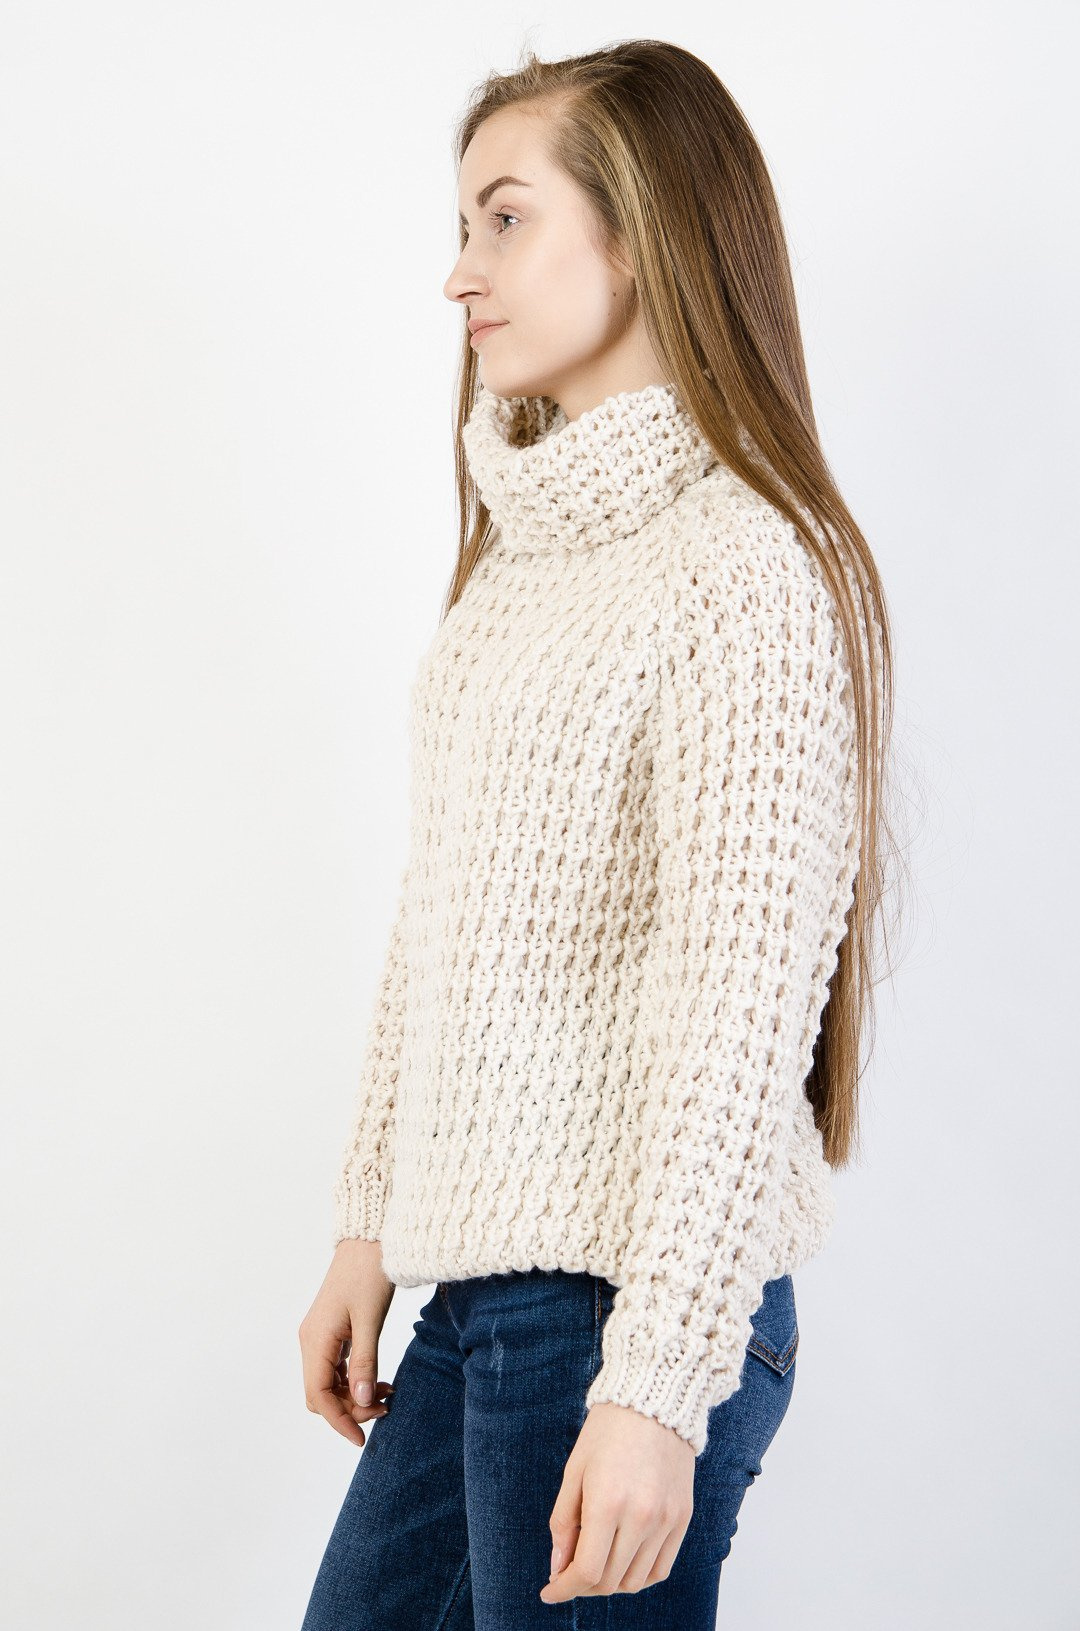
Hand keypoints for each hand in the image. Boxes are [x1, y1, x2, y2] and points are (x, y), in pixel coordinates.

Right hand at [299, 1238, 397, 1445]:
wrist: (369, 1239)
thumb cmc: (369, 1274)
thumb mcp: (370, 1320)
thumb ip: (365, 1363)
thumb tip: (361, 1401)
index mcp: (315, 1340)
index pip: (319, 1396)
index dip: (339, 1421)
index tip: (362, 1439)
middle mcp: (311, 1341)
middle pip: (320, 1394)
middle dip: (348, 1409)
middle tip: (383, 1407)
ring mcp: (319, 1336)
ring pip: (329, 1383)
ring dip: (353, 1395)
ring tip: (386, 1395)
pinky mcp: (331, 1331)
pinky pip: (336, 1368)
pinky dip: (354, 1380)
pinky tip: (379, 1381)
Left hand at [539, 1401, 694, 1602]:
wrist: (655, 1399)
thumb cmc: (608, 1430)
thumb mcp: (574, 1471)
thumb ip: (563, 1522)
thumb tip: (558, 1567)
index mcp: (607, 1503)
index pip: (585, 1571)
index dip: (563, 1589)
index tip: (549, 1591)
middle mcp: (641, 1518)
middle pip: (609, 1581)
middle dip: (582, 1586)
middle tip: (567, 1573)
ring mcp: (666, 1520)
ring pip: (636, 1581)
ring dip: (610, 1583)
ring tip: (595, 1565)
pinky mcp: (683, 1518)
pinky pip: (661, 1568)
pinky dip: (639, 1575)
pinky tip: (623, 1562)